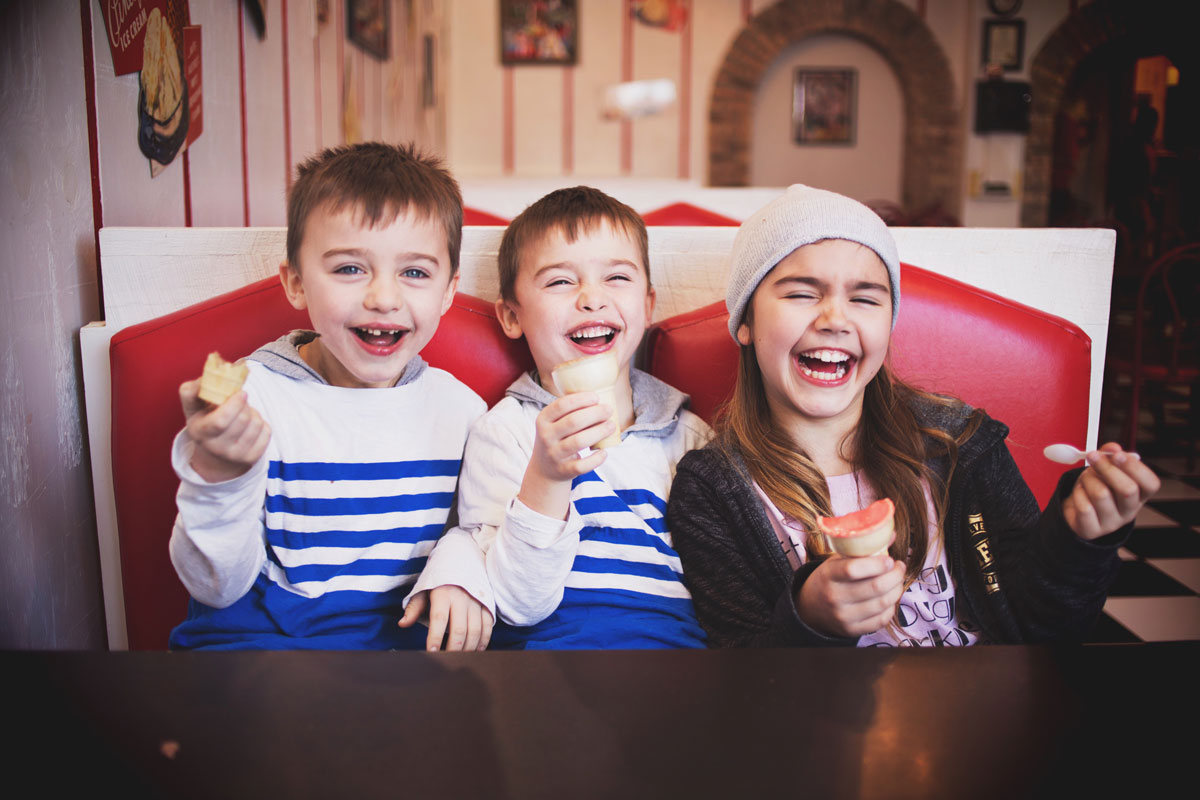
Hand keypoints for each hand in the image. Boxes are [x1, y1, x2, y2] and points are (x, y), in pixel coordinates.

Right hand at [180, 379, 269, 482]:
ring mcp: (235, 455)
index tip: (241, 393)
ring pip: (256, 424)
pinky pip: (266, 431)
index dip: (234, 404)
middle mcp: (216, 448)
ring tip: (243, 414)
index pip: (221, 421)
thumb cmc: (205, 420)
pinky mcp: (252, 458)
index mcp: (200, 432)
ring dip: (253, 412)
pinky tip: (250, 425)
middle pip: (242, 419)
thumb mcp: (193, 406)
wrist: (215, 451)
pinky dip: (262, 423)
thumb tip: (205, 379)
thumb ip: (192, 390)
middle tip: (240, 401)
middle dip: (244, 404)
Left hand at [399, 586, 492, 651]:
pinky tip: (476, 650)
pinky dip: (483, 641)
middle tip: (448, 660)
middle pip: (459, 628)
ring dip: (468, 648)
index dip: (435, 636)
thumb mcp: (423, 590)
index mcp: (443, 593)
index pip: (439, 618)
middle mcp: (462, 597)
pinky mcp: (487, 604)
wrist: (462, 560)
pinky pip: (487, 626)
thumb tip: (403, 624)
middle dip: (453, 648)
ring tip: (460, 658)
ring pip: (475, 630)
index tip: (432, 652)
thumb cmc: (439, 580)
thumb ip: (414, 608)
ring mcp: (476, 601)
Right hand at [517, 392, 612, 518]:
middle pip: (573, 422)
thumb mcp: (554, 423)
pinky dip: (596, 459)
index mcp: (543, 419)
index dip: (581, 399)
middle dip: (595, 414)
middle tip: (609, 410)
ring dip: (599, 432)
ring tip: (612, 426)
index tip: (596, 397)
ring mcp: (554, 454)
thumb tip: (599, 398)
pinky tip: (604, 452)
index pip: (561, 405)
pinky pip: (582, 465)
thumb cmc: (557, 438)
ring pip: (579, 442)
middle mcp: (546, 436)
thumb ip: (570, 411)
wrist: (545, 469)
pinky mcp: (564, 470)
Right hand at [795, 553, 905, 637]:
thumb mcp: (837, 560)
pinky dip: (890, 607)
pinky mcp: (852, 630)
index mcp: (828, 575)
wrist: (810, 608)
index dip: (878, 564)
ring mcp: (843, 616)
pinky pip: (881, 619)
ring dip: (897, 590)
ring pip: (882, 603)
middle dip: (895, 575)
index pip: (854, 569)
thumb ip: (862, 549)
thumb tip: (891, 534)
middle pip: (875, 587)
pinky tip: (889, 598)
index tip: (889, 560)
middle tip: (899, 567)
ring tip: (897, 581)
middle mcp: (834, 597)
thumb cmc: (829, 578)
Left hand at [1063, 442, 1160, 540]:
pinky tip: (1079, 493)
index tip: (1117, 454)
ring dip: (1088, 479)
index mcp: (1140, 494)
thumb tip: (1112, 448)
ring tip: (1085, 478)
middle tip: (1093, 456)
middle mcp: (1130, 510)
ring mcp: (1112, 522)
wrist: (1077, 513)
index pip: (1151, 484)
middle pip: (1128, 489)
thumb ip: (1109, 456)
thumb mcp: (1105, 470)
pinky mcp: (1093, 529)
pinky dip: (1077, 494)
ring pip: (1101, 494)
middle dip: (1107, 468)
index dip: (1135, 467)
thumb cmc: (1096, 487)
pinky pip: (1084, 507)